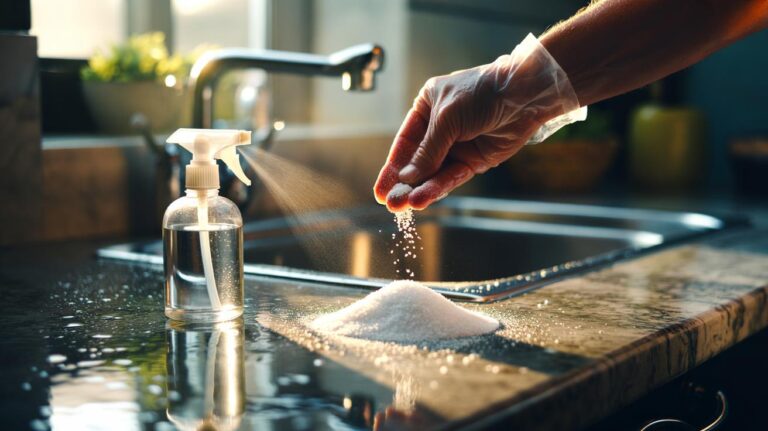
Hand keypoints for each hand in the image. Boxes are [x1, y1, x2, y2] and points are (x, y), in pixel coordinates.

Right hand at [373, 34, 582, 211]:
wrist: (523, 95)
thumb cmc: (482, 94)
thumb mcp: (446, 119)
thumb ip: (427, 151)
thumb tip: (406, 178)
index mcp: (426, 107)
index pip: (405, 142)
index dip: (392, 167)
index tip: (381, 190)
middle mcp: (440, 128)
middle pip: (417, 162)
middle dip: (403, 184)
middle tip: (390, 204)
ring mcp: (457, 146)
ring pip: (433, 173)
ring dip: (419, 190)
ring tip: (404, 206)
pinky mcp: (475, 161)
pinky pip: (452, 177)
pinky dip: (438, 188)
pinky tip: (423, 198)